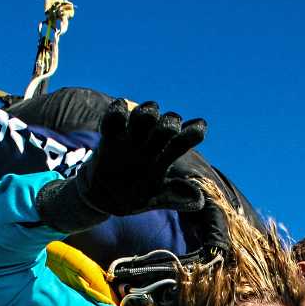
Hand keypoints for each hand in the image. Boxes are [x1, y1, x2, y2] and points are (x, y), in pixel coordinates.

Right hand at [76, 100, 207, 215]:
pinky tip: (121, 105)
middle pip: (166, 125)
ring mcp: (131, 138)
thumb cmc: (134, 197)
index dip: (192, 133)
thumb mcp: (153, 200)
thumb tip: (199, 199)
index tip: (200, 128)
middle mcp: (151, 144)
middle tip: (169, 128)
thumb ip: (174, 197)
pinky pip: (114, 120)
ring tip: (148, 114)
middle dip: (170, 123)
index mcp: (164, 158)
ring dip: (147, 113)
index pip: (182, 142)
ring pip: (143, 117)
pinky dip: (117, 112)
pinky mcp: (110, 137)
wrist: (103, 199)